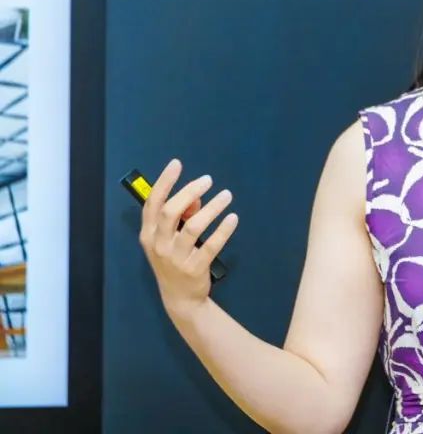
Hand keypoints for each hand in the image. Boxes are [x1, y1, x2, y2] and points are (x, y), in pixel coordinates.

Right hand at [138, 159, 238, 321]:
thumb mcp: (170, 239)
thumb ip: (182, 216)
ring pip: (193, 227)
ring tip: (227, 196)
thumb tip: (198, 197)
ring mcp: (175, 258)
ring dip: (212, 208)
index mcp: (149, 234)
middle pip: (171, 211)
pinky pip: (211, 246)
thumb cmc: (174, 260)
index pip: (152, 203)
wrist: (180, 298)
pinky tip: (233, 218)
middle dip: (190, 191)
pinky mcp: (194, 269)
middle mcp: (158, 245)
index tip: (176, 164)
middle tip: (208, 180)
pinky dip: (223, 230)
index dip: (164, 182)